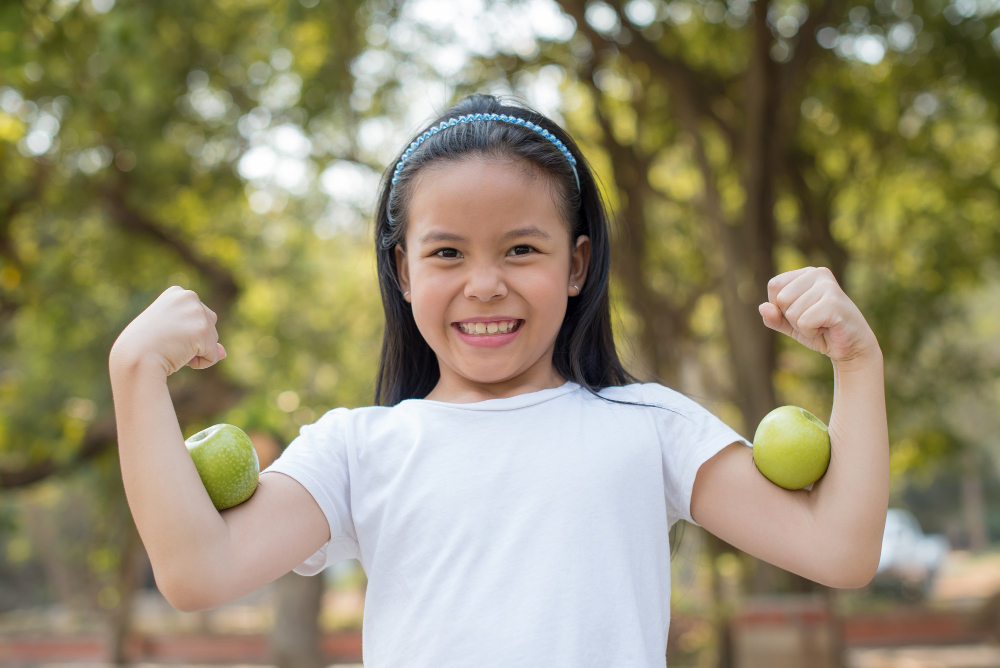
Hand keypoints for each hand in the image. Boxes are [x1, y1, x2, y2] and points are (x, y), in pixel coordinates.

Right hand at [110, 286, 226, 377]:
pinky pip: (213, 356)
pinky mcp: (203, 331)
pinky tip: (180, 357)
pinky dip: (201, 363)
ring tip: (172, 349)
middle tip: (167, 343)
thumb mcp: (172, 335)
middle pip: (209, 326)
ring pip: (212, 341)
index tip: (163, 333)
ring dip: (196, 352)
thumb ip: (200, 337)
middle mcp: (190, 297)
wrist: (134, 357)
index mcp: (178, 293)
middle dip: (194, 341)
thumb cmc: (144, 347)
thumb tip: (223, 353)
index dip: (183, 332)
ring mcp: (198, 313)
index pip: (198, 316)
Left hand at [759, 266, 878, 366]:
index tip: (801, 312)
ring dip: (803, 327)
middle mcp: (818, 273)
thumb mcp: (789, 325)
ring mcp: (828, 286)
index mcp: (806, 274)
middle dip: (792, 318)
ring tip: (822, 324)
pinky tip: (827, 328)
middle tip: (814, 320)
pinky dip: (811, 332)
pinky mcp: (834, 302)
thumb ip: (773, 317)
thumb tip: (763, 307)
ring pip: (792, 312)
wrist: (850, 347)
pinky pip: (804, 322)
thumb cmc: (819, 331)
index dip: (780, 307)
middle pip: (781, 299)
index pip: (774, 286)